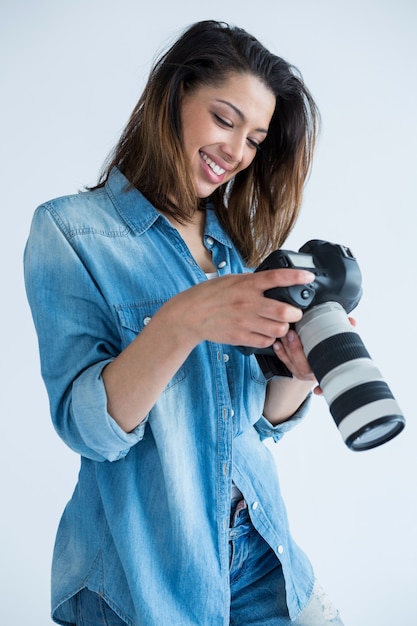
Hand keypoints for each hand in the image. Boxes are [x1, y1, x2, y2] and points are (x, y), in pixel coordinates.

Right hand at [161, 268, 315, 350]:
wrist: (190, 314)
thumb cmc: (210, 295)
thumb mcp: (232, 280)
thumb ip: (252, 282)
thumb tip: (272, 282)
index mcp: (246, 284)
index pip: (277, 278)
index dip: (296, 278)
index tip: (309, 278)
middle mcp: (248, 302)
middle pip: (284, 312)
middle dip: (295, 314)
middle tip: (294, 313)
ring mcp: (245, 322)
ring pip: (278, 330)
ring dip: (283, 328)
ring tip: (279, 325)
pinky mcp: (241, 337)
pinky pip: (266, 341)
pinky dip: (270, 339)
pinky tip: (265, 333)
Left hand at [272, 316, 357, 394]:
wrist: (325, 368)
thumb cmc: (333, 354)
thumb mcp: (341, 345)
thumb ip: (347, 333)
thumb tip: (351, 321)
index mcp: (326, 370)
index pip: (320, 369)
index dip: (316, 358)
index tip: (308, 343)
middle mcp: (313, 375)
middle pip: (302, 366)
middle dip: (296, 349)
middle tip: (292, 333)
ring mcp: (301, 374)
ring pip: (291, 363)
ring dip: (286, 347)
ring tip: (284, 333)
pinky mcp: (293, 369)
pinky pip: (285, 362)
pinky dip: (280, 353)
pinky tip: (277, 343)